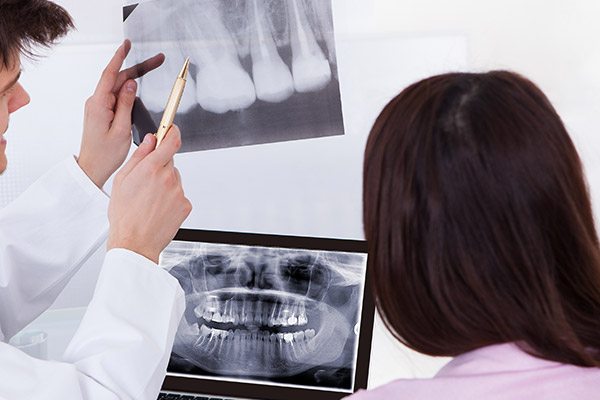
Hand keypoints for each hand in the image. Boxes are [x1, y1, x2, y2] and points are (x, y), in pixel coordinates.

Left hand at [77, 40, 164, 187]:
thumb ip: (126, 104)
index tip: (127, 44)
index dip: (119, 56)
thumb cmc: (105, 154)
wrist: (92, 167)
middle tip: (158, 60)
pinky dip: (130, 92)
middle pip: (119, 78)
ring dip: (136, 80)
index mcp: (99, 104)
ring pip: (120, 87)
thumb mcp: (121, 129)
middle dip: (138, 68)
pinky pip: (118, 97)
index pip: (110, 74)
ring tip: (153, 71)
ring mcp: (99, 106)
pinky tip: (140, 90)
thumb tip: (131, 83)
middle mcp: (97, 102)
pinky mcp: (103, 112)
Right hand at [107, 126, 191, 262]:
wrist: (135, 242)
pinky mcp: (185, 205)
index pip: (171, 141)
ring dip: (165, 185)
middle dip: (160, 167)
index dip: (173, 132)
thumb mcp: (122, 180)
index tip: (173, 129)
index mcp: (151, 168)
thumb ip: (139, 156)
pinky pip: (179, 195)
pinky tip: (158, 209)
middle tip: (146, 183)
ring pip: (174, 180)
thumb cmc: (124, 214)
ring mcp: (179, 192)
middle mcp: (168, 178)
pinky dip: (171, 199)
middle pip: (169, 162)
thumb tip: (151, 140)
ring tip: (150, 201)